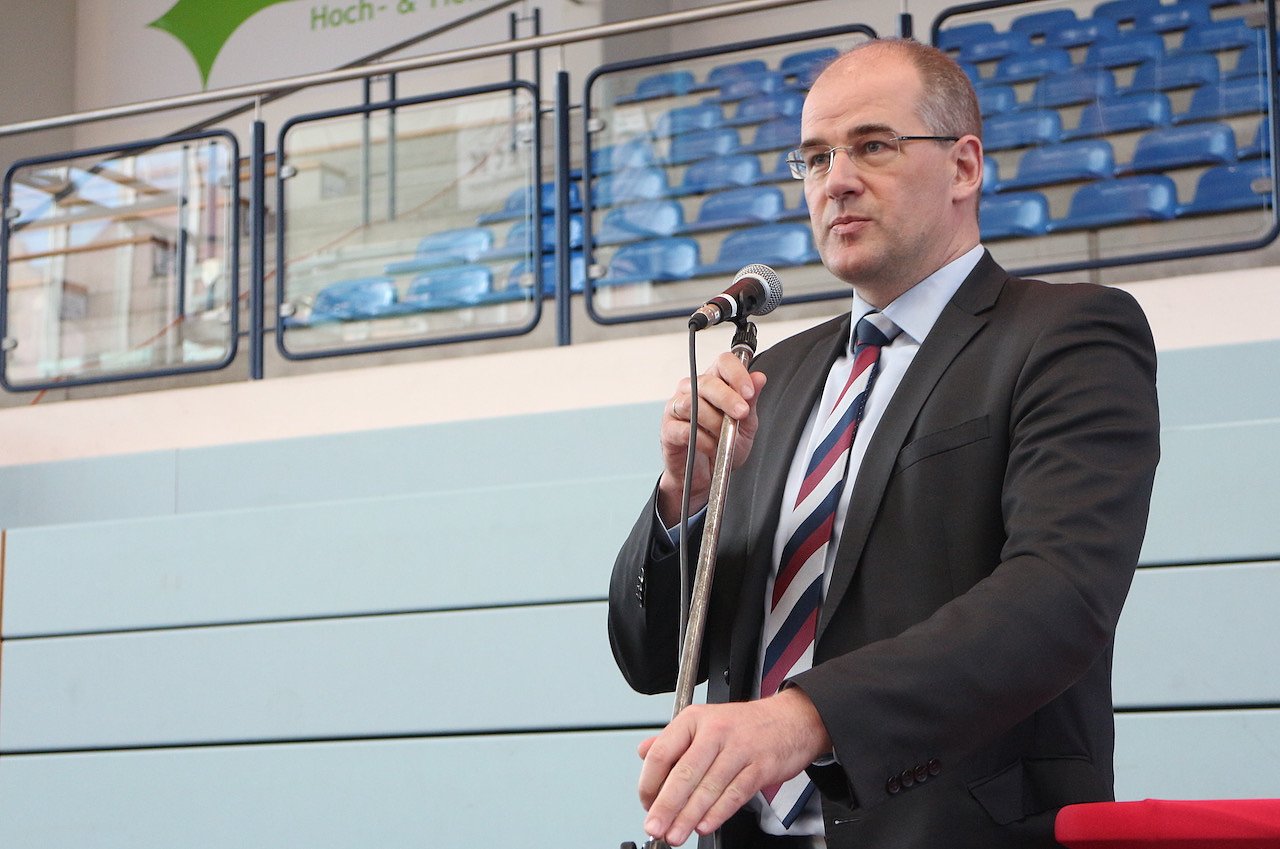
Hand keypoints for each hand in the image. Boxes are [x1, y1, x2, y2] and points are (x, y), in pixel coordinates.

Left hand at [637, 689, 831, 845]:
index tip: (646, 803)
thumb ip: (673, 739)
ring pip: (708, 787)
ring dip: (689, 816)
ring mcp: (739, 749)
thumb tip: (644, 753)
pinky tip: (704, 825)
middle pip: (684, 773)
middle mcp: (715, 731)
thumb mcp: (704, 722)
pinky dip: (717, 813)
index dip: (650, 782)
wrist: (792, 720)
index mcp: (694, 719)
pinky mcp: (760, 766)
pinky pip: (734, 794)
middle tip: (655, 827)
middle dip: (666, 806)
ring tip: (676, 834)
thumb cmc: (745, 725)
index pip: (662, 752)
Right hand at [657, 352, 767, 522]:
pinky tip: (711, 447)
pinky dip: (701, 440)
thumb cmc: (722, 446)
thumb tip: (759, 378)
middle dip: (728, 398)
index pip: (723, 363)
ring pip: (692, 404)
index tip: (749, 391)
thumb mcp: (745, 424)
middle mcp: (692, 390)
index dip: (737, 373)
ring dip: (714, 422)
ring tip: (724, 437)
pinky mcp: (668, 429)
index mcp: (714, 383)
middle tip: (742, 414)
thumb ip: (751, 401)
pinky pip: (684, 429)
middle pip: (707, 382)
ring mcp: (676, 408)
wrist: (706, 476)